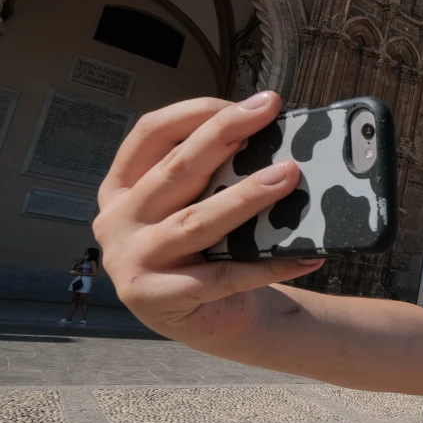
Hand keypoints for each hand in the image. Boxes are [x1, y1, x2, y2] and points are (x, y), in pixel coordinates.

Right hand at [93, 93, 323, 344]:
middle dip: (225, 134)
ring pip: (196, 221)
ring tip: (289, 175)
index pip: (151, 133)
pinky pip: (224, 277)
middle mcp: (117, 220)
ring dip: (246, 195)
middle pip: (177, 169)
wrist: (212, 320)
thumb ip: (217, 176)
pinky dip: (269, 265)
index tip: (248, 103)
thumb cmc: (210, 251)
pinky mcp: (158, 299)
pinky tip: (306, 254)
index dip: (196, 112)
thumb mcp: (201, 204)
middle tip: (269, 111)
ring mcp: (131, 261)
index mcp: (121, 187)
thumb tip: (275, 138)